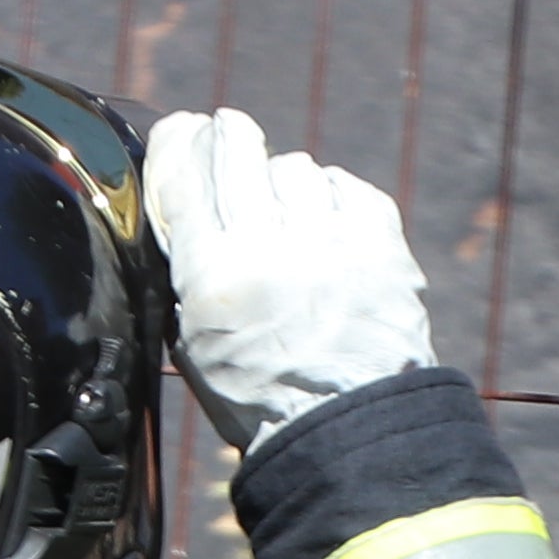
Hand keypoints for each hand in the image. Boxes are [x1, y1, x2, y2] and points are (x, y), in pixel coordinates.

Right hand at [140, 108, 433, 453]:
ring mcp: (330, 240)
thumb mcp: (195, 340)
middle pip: (238, 150)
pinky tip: (323, 223)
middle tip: (226, 133)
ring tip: (283, 211)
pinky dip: (330, 196)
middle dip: (227, 136)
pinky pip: (344, 186)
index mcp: (214, 275)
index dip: (179, 142)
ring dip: (283, 179)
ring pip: (295, 166)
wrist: (347, 428)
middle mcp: (271, 246)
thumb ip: (187, 267)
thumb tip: (183, 200)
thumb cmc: (261, 396)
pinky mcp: (379, 241)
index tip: (182, 131)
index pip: (184, 174)